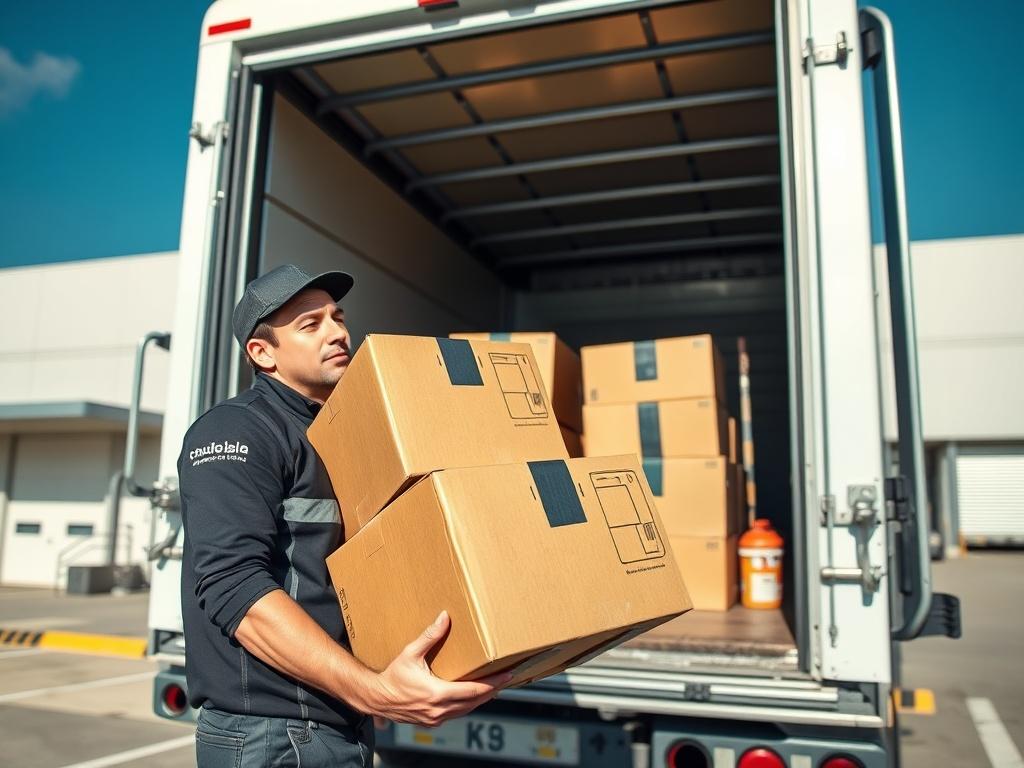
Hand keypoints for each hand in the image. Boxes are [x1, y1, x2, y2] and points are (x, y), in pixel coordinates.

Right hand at [366, 611, 510, 727]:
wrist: (376, 698)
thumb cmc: (392, 676)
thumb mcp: (410, 654)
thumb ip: (429, 636)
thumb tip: (444, 617)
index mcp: (437, 693)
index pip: (474, 690)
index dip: (493, 683)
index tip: (507, 675)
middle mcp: (439, 709)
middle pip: (475, 701)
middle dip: (493, 690)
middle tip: (507, 678)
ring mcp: (436, 718)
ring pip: (467, 709)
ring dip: (482, 699)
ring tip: (495, 686)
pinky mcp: (432, 721)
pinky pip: (456, 713)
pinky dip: (468, 705)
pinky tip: (473, 697)